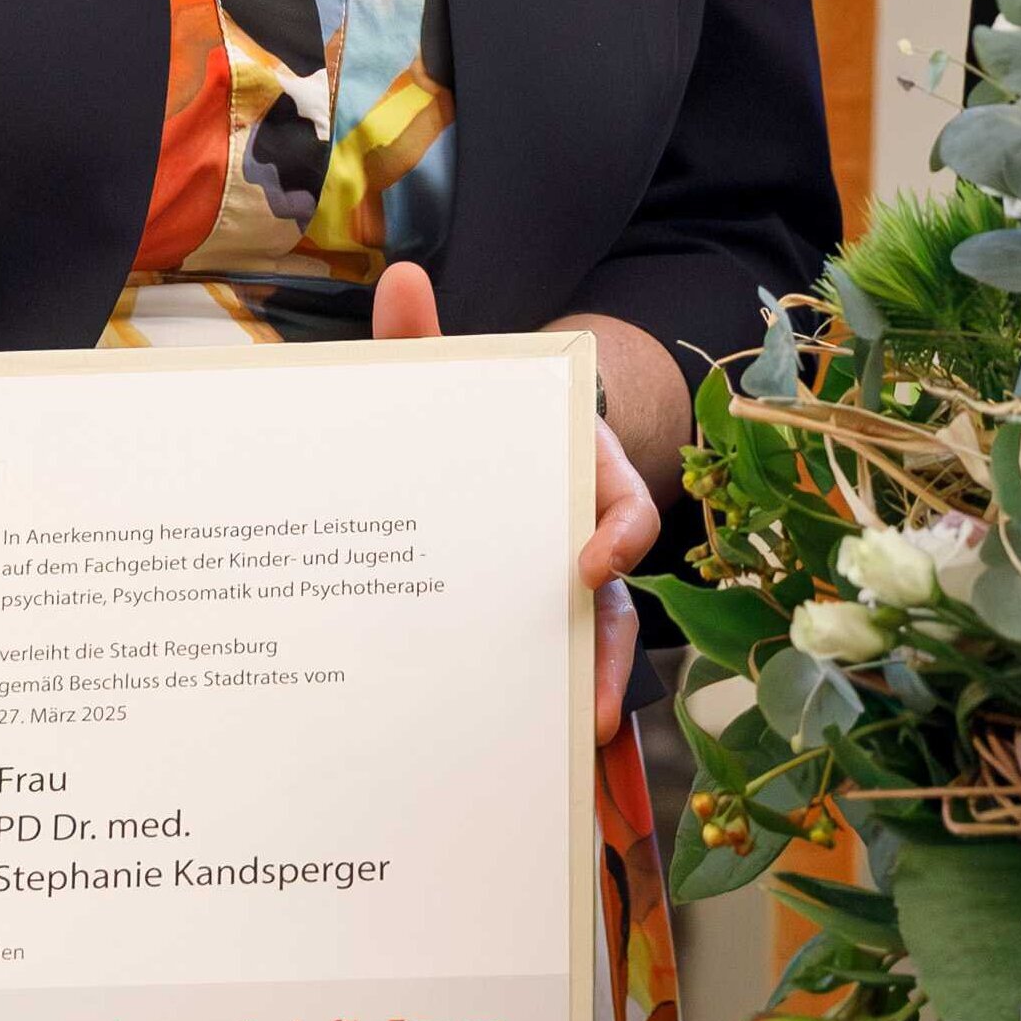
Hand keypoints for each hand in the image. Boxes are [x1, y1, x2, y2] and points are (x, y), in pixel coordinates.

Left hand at [372, 261, 658, 744]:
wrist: (491, 451)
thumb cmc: (478, 418)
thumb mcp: (454, 383)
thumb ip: (427, 340)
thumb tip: (399, 275)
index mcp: (582, 472)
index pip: (621, 504)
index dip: (618, 533)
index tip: (593, 562)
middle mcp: (587, 535)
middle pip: (614, 600)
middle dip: (606, 652)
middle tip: (593, 704)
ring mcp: (567, 587)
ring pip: (593, 642)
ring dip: (588, 691)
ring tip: (576, 739)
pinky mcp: (538, 625)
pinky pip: (554, 666)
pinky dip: (551, 702)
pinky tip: (532, 746)